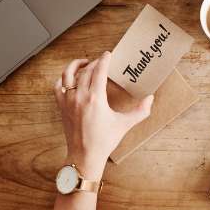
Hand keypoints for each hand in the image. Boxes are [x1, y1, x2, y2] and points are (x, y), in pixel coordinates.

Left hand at [54, 52, 152, 179]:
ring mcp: (68, 100)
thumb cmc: (104, 141)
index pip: (99, 71)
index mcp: (96, 98)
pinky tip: (70, 78)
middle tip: (102, 61)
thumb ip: (140, 111)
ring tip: (84, 63)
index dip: (104, 60)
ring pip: (68, 74)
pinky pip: (58, 85)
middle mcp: (80, 96)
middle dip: (95, 63)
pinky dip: (64, 78)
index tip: (108, 54)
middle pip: (86, 70)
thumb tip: (150, 98)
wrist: (85, 155)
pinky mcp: (61, 106)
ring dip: (76, 65)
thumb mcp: (125, 124)